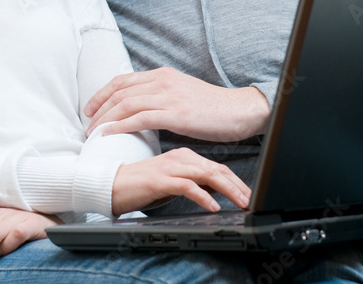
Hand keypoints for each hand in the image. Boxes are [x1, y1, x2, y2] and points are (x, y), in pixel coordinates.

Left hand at [84, 67, 270, 141]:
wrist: (239, 110)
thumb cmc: (212, 108)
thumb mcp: (182, 94)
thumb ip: (162, 97)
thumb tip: (141, 110)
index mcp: (163, 75)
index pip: (123, 80)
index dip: (102, 93)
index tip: (90, 108)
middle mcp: (164, 81)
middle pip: (120, 91)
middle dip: (99, 107)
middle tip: (87, 123)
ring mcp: (170, 96)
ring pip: (126, 104)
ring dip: (105, 118)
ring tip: (94, 132)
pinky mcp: (177, 114)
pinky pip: (141, 118)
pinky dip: (120, 125)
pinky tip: (109, 133)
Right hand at [111, 148, 251, 214]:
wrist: (111, 185)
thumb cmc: (140, 185)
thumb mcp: (172, 182)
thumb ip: (193, 182)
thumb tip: (216, 190)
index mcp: (184, 156)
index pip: (216, 166)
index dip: (235, 180)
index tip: (249, 193)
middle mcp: (180, 158)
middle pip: (216, 169)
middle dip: (237, 185)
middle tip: (251, 198)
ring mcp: (171, 167)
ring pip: (207, 175)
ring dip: (227, 190)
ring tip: (240, 202)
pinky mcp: (161, 179)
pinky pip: (188, 186)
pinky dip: (203, 196)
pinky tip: (213, 206)